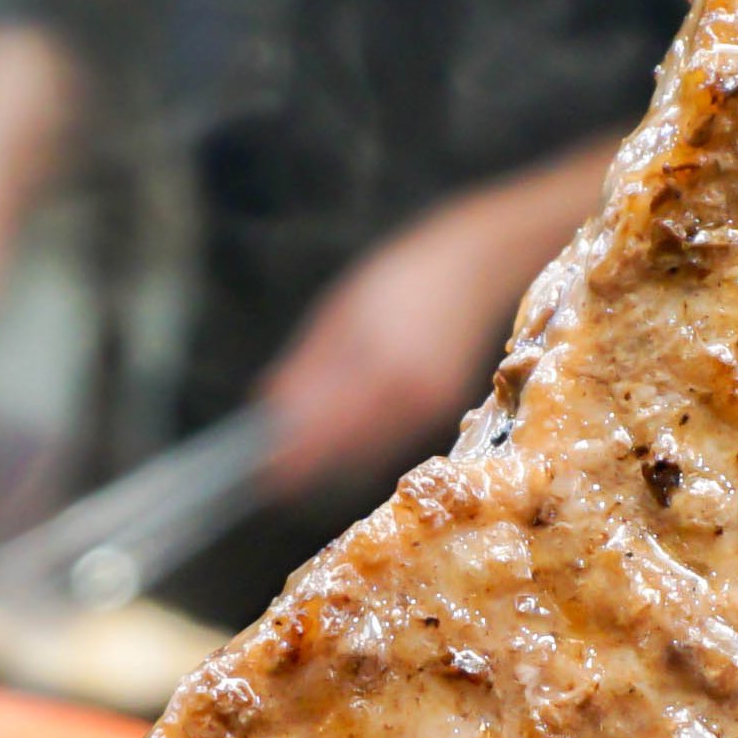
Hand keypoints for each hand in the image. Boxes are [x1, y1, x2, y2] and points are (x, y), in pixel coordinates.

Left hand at [255, 188, 561, 489]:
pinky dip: (358, 446)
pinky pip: (388, 446)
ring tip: (301, 442)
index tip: (260, 467)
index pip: (325, 435)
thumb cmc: (402, 279)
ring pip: (366, 459)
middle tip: (272, 462)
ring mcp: (431, 412)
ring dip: (330, 459)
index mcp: (382, 367)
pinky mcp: (441, 416)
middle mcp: (412, 399)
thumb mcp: (341, 313)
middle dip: (306, 465)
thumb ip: (307, 368)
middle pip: (345, 458)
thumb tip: (269, 411)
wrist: (477, 269)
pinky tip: (340, 429)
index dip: (289, 460)